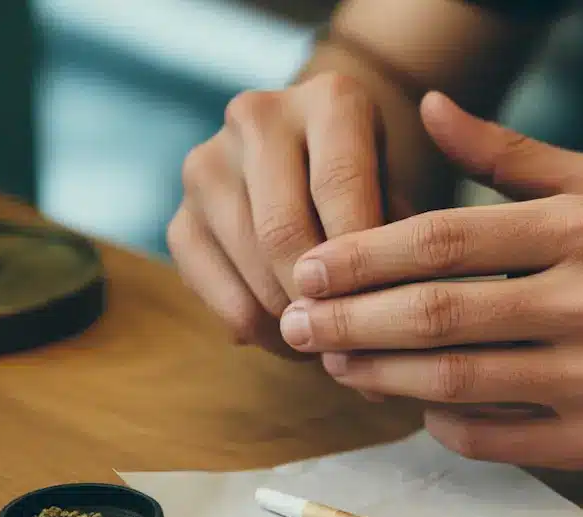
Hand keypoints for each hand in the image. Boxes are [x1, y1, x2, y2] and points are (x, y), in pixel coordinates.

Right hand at [166, 73, 400, 356]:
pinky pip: (216, 293)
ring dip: (292, 322)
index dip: (359, 261)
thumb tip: (386, 328)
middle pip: (283, 229)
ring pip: (249, 265)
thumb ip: (399, 251)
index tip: (383, 315)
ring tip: (330, 351)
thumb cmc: (376, 192)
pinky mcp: (179, 220)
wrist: (319, 168)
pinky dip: (259, 330)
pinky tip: (291, 341)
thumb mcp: (403, 202)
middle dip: (320, 300)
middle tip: (353, 348)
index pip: (339, 185)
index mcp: (330, 99)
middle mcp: (258, 116)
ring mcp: (207, 164)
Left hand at [274, 92, 582, 469]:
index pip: (447, 240)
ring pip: (455, 382)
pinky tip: (412, 401)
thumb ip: (510, 155)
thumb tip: (428, 108)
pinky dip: (440, 420)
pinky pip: (491, 438)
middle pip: (437, 316)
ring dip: (379, 376)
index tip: (311, 268)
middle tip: (296, 324)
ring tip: (333, 363)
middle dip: (350, 322)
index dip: (364, 255)